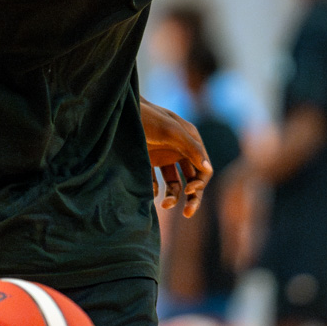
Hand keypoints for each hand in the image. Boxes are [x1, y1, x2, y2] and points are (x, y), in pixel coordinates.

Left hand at [141, 101, 213, 217]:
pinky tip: (150, 193)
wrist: (118, 111)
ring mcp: (163, 157)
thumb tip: (208, 170)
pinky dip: (154, 191)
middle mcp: (179, 150)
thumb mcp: (170, 130)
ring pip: (175, 185)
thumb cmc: (146, 117)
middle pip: (192, 180)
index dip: (200, 183)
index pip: (203, 169)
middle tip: (188, 213)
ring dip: (173, 197)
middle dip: (192, 197)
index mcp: (190, 140)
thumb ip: (191, 148)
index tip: (190, 191)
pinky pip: (155, 183)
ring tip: (164, 206)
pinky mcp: (147, 162)